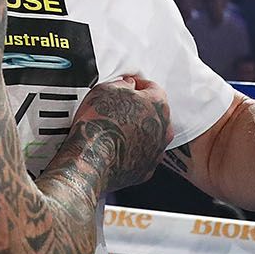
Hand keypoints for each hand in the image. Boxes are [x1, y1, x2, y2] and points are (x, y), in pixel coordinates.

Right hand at [68, 75, 171, 192]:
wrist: (91, 159)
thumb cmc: (99, 125)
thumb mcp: (106, 89)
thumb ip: (123, 84)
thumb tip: (125, 86)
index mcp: (157, 105)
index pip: (153, 88)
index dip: (138, 85)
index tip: (128, 86)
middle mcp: (163, 129)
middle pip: (155, 112)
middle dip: (139, 108)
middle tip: (119, 108)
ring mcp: (156, 151)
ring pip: (151, 135)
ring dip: (137, 130)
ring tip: (115, 128)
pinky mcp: (146, 169)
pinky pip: (142, 154)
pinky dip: (132, 149)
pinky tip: (116, 145)